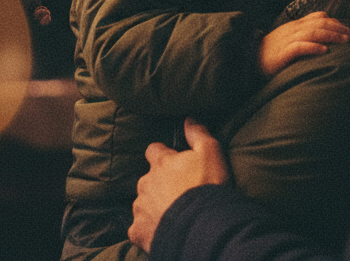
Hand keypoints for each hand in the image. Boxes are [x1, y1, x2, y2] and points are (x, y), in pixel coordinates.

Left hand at [129, 119, 229, 252]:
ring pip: (143, 203)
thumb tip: (188, 118)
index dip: (163, 156)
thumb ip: (198, 133)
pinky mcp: (138, 230)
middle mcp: (146, 182)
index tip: (174, 163)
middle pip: (148, 179)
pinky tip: (163, 232)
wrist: (201, 227)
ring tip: (173, 215)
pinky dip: (148, 229)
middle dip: (159, 184)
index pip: (153, 150)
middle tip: (178, 195)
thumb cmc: (208, 187)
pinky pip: (139, 228)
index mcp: (161, 163)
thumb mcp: (211, 153)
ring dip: (153, 207)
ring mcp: (140, 207)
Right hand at [259, 11, 349, 75]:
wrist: (248, 60)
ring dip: (332, 35)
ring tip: (345, 41)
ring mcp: (287, 40)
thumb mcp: (288, 39)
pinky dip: (313, 47)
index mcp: (295, 25)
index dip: (337, 22)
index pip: (319, 17)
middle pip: (320, 23)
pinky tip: (324, 51)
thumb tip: (325, 35)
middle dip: (340, 28)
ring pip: (313, 32)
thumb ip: (304, 35)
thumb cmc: (271, 53)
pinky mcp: (282, 53)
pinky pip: (299, 47)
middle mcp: (293, 29)